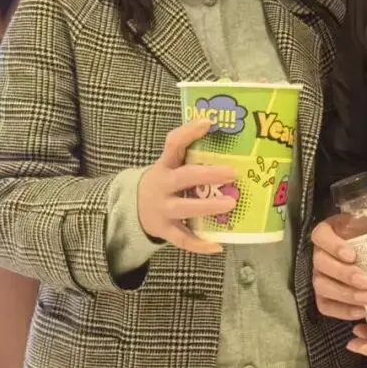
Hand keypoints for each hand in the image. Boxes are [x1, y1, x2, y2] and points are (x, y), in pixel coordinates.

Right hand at [137, 119, 238, 254]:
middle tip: (233, 172)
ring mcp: (163, 209)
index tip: (209, 122)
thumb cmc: (165, 181)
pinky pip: (183, 239)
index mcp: (165, 164)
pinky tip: (218, 245)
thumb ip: (191, 154)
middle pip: (184, 177)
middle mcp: (162, 185)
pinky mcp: (165, 230)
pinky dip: (200, 244)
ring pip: (185, 208)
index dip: (189, 132)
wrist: (133, 208)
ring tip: (231, 204)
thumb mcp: (170, 165)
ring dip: (208, 207)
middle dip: (209, 174)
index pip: (173, 143)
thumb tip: (229, 137)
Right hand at [311, 217, 366, 321]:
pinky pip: (325, 306)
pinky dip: (341, 311)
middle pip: (322, 265)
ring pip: (322, 287)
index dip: (333, 246)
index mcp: (328, 232)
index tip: (353, 254)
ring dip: (345, 294)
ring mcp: (320, 277)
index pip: (320, 236)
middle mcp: (319, 255)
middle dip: (344, 275)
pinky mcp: (324, 297)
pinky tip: (360, 311)